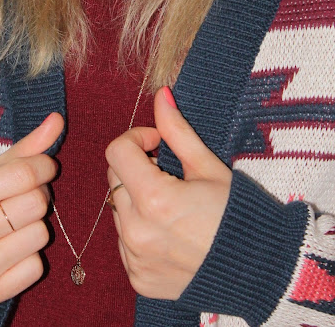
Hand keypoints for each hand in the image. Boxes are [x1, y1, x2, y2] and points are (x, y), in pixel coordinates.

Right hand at [0, 113, 62, 305]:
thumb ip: (23, 150)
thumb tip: (57, 120)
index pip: (26, 174)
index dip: (43, 166)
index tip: (40, 168)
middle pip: (37, 204)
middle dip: (36, 196)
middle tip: (19, 198)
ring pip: (41, 235)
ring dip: (33, 226)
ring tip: (11, 225)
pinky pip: (36, 267)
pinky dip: (29, 256)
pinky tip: (8, 250)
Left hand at [105, 87, 230, 299]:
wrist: (257, 271)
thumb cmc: (237, 215)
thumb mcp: (210, 168)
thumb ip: (178, 131)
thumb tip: (160, 94)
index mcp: (155, 199)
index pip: (116, 152)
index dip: (136, 139)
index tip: (157, 144)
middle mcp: (137, 230)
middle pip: (114, 180)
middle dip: (137, 170)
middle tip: (170, 177)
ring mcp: (134, 257)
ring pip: (118, 211)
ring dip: (137, 202)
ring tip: (173, 210)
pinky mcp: (136, 277)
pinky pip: (124, 243)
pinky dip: (140, 232)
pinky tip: (170, 235)